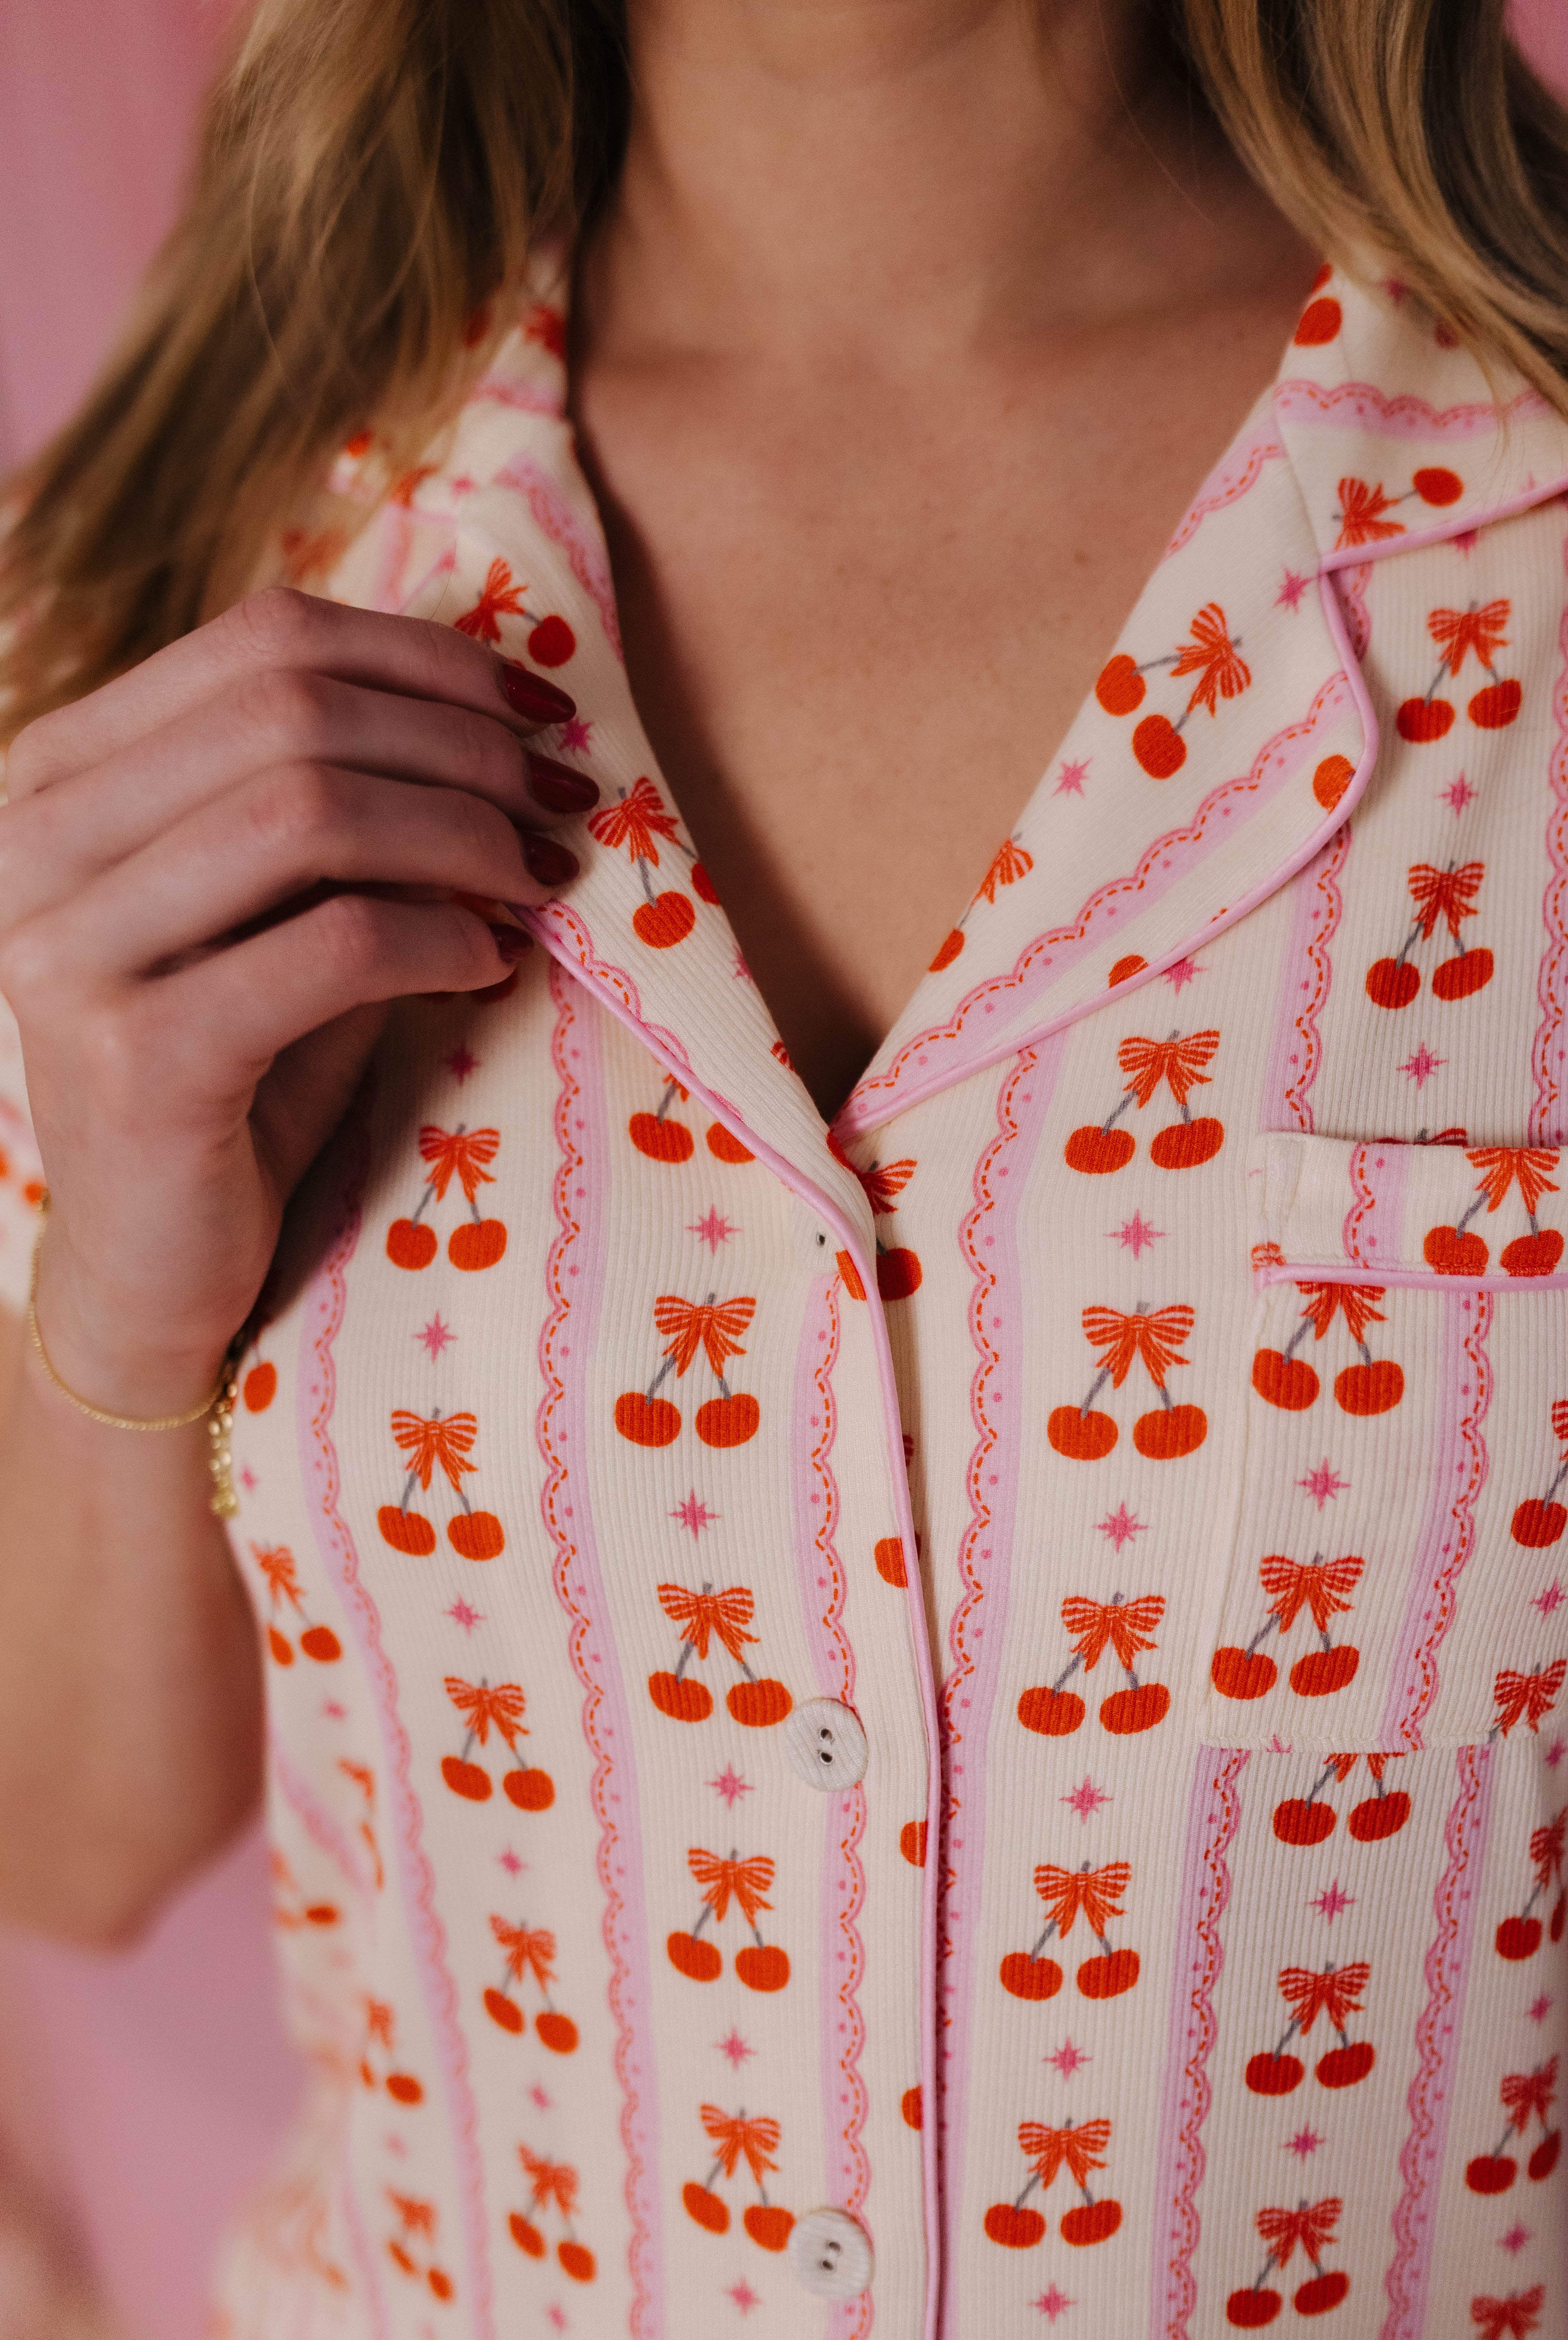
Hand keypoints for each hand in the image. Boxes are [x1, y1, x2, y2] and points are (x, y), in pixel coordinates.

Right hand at [0, 587, 592, 1411]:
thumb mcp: (285, 910)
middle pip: (293, 711)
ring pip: (311, 813)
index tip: (536, 705)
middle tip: (559, 799)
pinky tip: (489, 962)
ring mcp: (69, 949)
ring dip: (462, 834)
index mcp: (64, 774)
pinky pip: (332, 946)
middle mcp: (38, 842)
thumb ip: (350, 808)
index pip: (261, 639)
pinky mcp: (138, 1056)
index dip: (424, 657)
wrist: (153, 1261)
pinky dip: (439, 938)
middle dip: (461, 746)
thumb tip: (504, 717)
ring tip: (538, 878)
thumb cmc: (238, 1072)